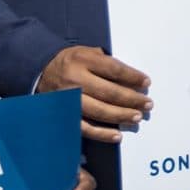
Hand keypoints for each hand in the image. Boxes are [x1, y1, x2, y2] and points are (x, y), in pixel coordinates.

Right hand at [38, 47, 152, 143]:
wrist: (42, 70)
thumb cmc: (73, 62)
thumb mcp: (89, 53)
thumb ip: (108, 63)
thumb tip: (135, 81)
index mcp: (83, 59)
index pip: (114, 69)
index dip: (133, 77)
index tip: (147, 82)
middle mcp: (75, 79)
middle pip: (109, 92)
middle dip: (132, 99)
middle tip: (147, 104)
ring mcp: (69, 98)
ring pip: (99, 111)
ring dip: (121, 116)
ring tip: (137, 117)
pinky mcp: (65, 114)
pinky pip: (85, 127)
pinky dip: (102, 133)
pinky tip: (117, 135)